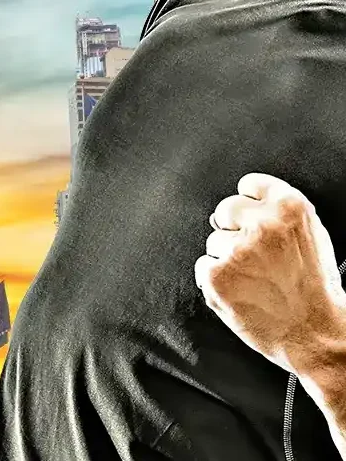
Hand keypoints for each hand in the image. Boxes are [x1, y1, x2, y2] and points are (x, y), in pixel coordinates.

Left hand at [195, 173, 345, 374]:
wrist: (317, 336)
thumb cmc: (316, 291)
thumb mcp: (311, 237)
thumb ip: (278, 213)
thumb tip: (244, 202)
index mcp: (290, 208)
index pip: (250, 184)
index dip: (250, 203)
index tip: (252, 218)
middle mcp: (263, 224)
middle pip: (226, 209)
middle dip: (235, 230)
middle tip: (255, 257)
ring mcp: (237, 249)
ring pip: (214, 240)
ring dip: (227, 258)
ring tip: (255, 280)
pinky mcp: (217, 275)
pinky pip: (203, 265)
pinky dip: (215, 280)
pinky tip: (241, 292)